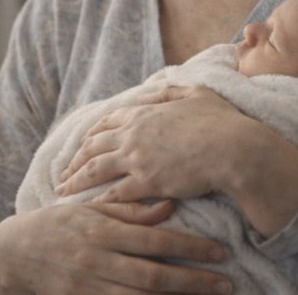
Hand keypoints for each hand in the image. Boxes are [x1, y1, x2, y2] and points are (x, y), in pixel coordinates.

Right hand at [0, 200, 230, 293]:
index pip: (156, 242)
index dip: (190, 248)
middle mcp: (97, 262)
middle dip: (192, 282)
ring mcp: (86, 287)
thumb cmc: (57, 225)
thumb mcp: (91, 209)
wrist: (9, 255)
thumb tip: (170, 207)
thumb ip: (130, 210)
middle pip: (152, 277)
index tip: (221, 252)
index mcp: (103, 232)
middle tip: (226, 283)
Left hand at [58, 85, 245, 202]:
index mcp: (145, 113)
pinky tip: (90, 206)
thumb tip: (154, 91)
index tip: (83, 145)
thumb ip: (171, 92)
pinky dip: (99, 200)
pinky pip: (114, 193)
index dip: (91, 135)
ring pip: (95, 170)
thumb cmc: (222, 121)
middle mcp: (134, 134)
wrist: (234, 149)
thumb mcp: (197, 94)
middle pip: (93, 147)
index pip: (107, 122)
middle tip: (64, 172)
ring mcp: (138, 159)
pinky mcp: (146, 183)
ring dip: (76, 181)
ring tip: (63, 192)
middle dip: (75, 160)